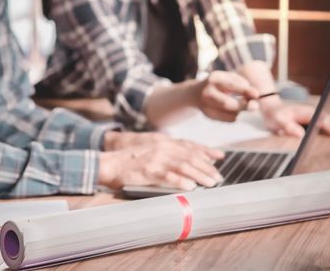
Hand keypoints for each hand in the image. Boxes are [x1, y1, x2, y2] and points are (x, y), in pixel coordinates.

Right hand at [98, 136, 223, 189]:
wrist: (109, 163)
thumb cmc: (131, 160)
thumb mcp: (152, 151)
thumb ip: (169, 153)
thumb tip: (189, 161)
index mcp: (164, 142)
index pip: (190, 146)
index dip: (206, 152)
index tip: (219, 158)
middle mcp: (162, 148)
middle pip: (190, 157)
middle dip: (206, 167)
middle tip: (218, 177)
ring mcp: (156, 159)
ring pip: (183, 166)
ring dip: (199, 175)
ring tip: (210, 183)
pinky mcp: (148, 171)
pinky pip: (168, 176)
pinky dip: (181, 181)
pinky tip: (191, 187)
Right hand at [190, 71, 258, 121]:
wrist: (195, 94)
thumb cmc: (218, 84)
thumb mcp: (228, 78)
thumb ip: (242, 84)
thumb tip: (254, 98)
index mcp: (214, 79)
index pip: (231, 85)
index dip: (245, 90)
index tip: (257, 94)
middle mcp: (207, 92)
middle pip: (228, 103)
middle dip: (244, 106)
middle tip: (255, 106)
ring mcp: (206, 106)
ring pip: (231, 113)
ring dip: (240, 110)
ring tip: (239, 103)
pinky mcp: (210, 116)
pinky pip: (230, 119)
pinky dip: (236, 114)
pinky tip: (230, 109)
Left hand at [261, 102, 329, 137]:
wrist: (272, 109)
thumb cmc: (274, 115)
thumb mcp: (277, 121)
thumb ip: (287, 126)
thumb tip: (300, 134)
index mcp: (306, 113)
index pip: (321, 122)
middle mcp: (313, 113)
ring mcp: (315, 116)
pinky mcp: (314, 120)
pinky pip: (329, 124)